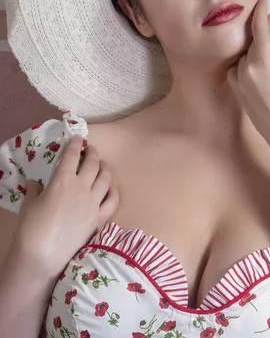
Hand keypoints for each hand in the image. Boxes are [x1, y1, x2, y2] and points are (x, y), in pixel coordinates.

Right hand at [14, 136, 118, 278]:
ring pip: (106, 178)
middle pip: (93, 163)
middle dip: (93, 153)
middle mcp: (81, 187)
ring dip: (105, 167)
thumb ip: (34, 190)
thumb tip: (35, 183)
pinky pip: (113, 200)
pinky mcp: (99, 219)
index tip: (78, 139)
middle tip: (91, 150)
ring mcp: (93, 203)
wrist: (42, 256)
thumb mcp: (29, 204)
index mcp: (62, 180)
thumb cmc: (31, 229)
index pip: (72, 155)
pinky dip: (114, 190)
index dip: (76, 144)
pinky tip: (112, 187)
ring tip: (103, 164)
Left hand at [227, 0, 269, 153]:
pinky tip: (257, 64)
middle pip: (252, 40)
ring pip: (244, 54)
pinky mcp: (236, 90)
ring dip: (255, 47)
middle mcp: (248, 67)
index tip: (262, 1)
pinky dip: (244, 62)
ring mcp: (239, 79)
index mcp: (266, 59)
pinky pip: (236, 68)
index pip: (259, 28)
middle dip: (262, 29)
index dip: (260, 12)